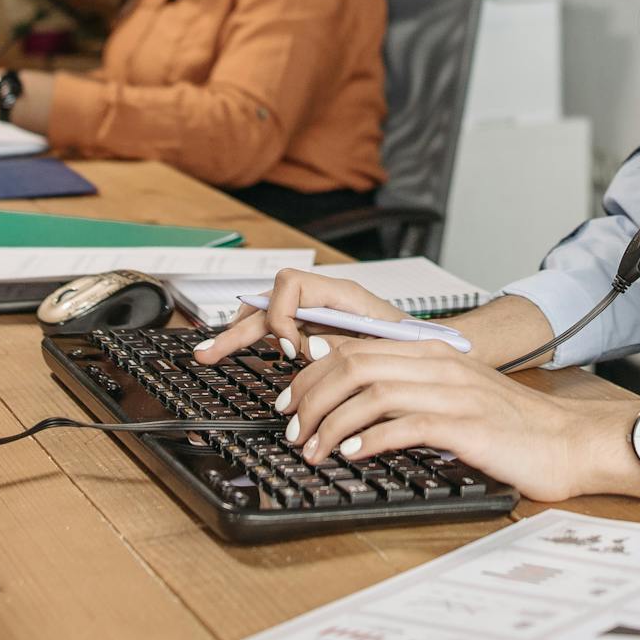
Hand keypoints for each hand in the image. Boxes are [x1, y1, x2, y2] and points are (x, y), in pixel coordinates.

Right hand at [191, 267, 406, 363]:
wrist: (431, 350)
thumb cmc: (414, 342)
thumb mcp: (382, 343)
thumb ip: (342, 344)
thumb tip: (308, 350)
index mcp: (341, 293)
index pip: (290, 285)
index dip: (282, 318)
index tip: (292, 352)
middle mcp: (324, 299)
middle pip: (269, 301)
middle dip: (236, 328)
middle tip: (208, 353)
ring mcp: (318, 314)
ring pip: (267, 315)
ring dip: (238, 334)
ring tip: (211, 353)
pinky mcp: (317, 330)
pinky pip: (279, 330)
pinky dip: (259, 342)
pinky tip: (241, 353)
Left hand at [276, 338, 639, 503]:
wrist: (569, 442)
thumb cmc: (514, 428)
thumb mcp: (456, 398)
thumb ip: (412, 392)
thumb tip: (357, 404)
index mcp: (433, 355)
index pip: (356, 348)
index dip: (312, 374)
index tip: (289, 401)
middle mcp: (439, 367)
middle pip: (354, 365)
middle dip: (310, 397)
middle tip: (291, 428)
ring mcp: (453, 394)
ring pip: (372, 393)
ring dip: (332, 423)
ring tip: (313, 449)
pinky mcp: (466, 427)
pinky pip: (407, 425)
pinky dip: (372, 439)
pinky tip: (353, 455)